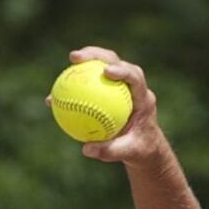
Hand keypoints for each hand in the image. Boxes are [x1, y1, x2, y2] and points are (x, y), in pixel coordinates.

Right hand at [46, 47, 165, 165]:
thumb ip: (110, 151)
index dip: (121, 70)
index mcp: (143, 99)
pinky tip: (63, 87)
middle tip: (76, 57)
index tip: (105, 71)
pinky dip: (81, 81)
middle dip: (97, 54)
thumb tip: (86, 149)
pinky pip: (95, 80)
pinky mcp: (112, 88)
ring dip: (88, 59)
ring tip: (71, 59)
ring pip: (104, 64)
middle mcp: (133, 86)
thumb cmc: (141, 150)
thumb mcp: (129, 154)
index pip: (135, 77)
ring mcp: (122, 85)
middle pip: (116, 61)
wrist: (145, 147)